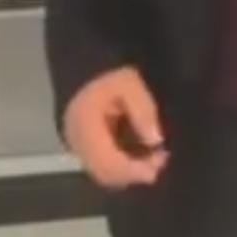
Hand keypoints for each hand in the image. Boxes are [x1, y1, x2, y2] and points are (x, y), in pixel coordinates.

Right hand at [62, 66, 168, 189]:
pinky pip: (103, 166)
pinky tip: (140, 154)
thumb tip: (156, 141)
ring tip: (154, 158)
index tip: (156, 169)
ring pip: (104, 173)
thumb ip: (142, 110)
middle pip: (105, 173)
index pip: (107, 161)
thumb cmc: (107, 72)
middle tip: (160, 161)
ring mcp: (78, 146)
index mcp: (85, 126)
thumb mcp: (129, 82)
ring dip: (129, 171)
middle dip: (133, 173)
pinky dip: (122, 166)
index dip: (132, 170)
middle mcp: (77, 142)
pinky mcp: (83, 146)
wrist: (84, 63)